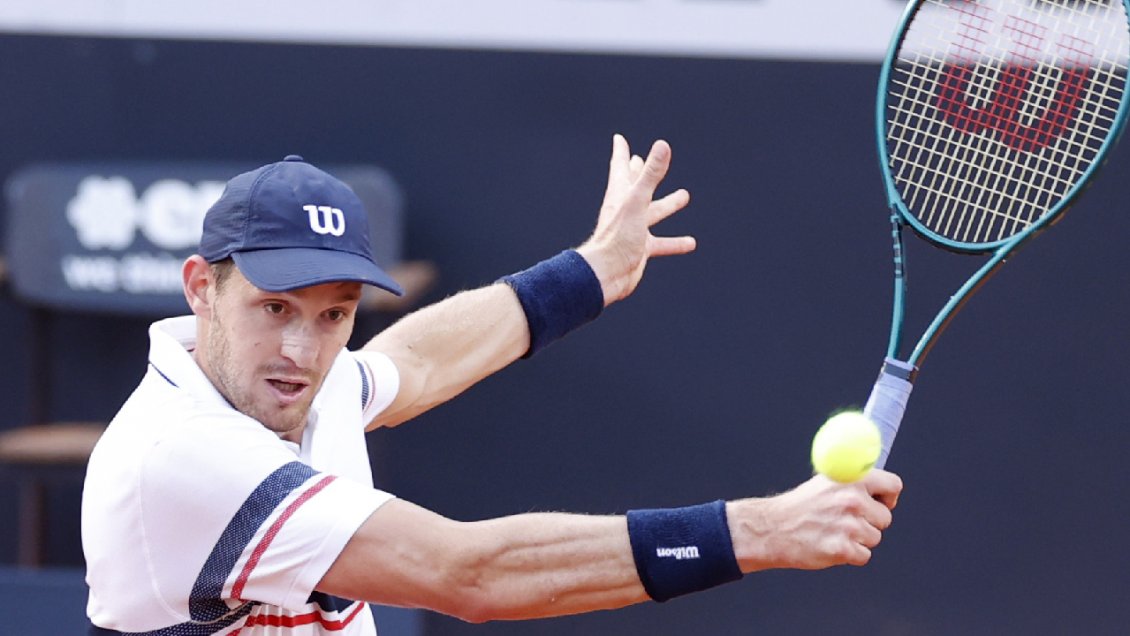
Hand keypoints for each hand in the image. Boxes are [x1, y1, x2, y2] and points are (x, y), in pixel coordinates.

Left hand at [576, 134, 695, 305]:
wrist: (606, 274)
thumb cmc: (617, 238)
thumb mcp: (638, 202)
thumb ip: (651, 174)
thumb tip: (662, 145)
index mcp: (620, 195)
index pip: (620, 167)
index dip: (621, 152)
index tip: (618, 139)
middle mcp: (625, 211)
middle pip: (636, 186)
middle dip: (641, 173)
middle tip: (644, 160)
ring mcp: (633, 230)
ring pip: (653, 213)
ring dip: (667, 204)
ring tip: (685, 195)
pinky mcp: (640, 250)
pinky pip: (661, 243)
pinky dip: (675, 242)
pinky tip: (690, 243)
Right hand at [728, 469, 902, 571]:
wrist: (772, 528)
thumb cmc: (800, 506)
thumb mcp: (826, 481)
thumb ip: (853, 482)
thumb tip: (881, 485)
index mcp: (851, 478)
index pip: (893, 485)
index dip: (888, 497)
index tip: (879, 503)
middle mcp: (853, 499)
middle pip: (885, 518)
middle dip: (869, 522)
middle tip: (846, 522)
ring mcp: (848, 525)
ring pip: (874, 538)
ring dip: (858, 540)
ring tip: (833, 532)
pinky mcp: (843, 549)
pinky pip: (863, 556)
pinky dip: (850, 555)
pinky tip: (830, 545)